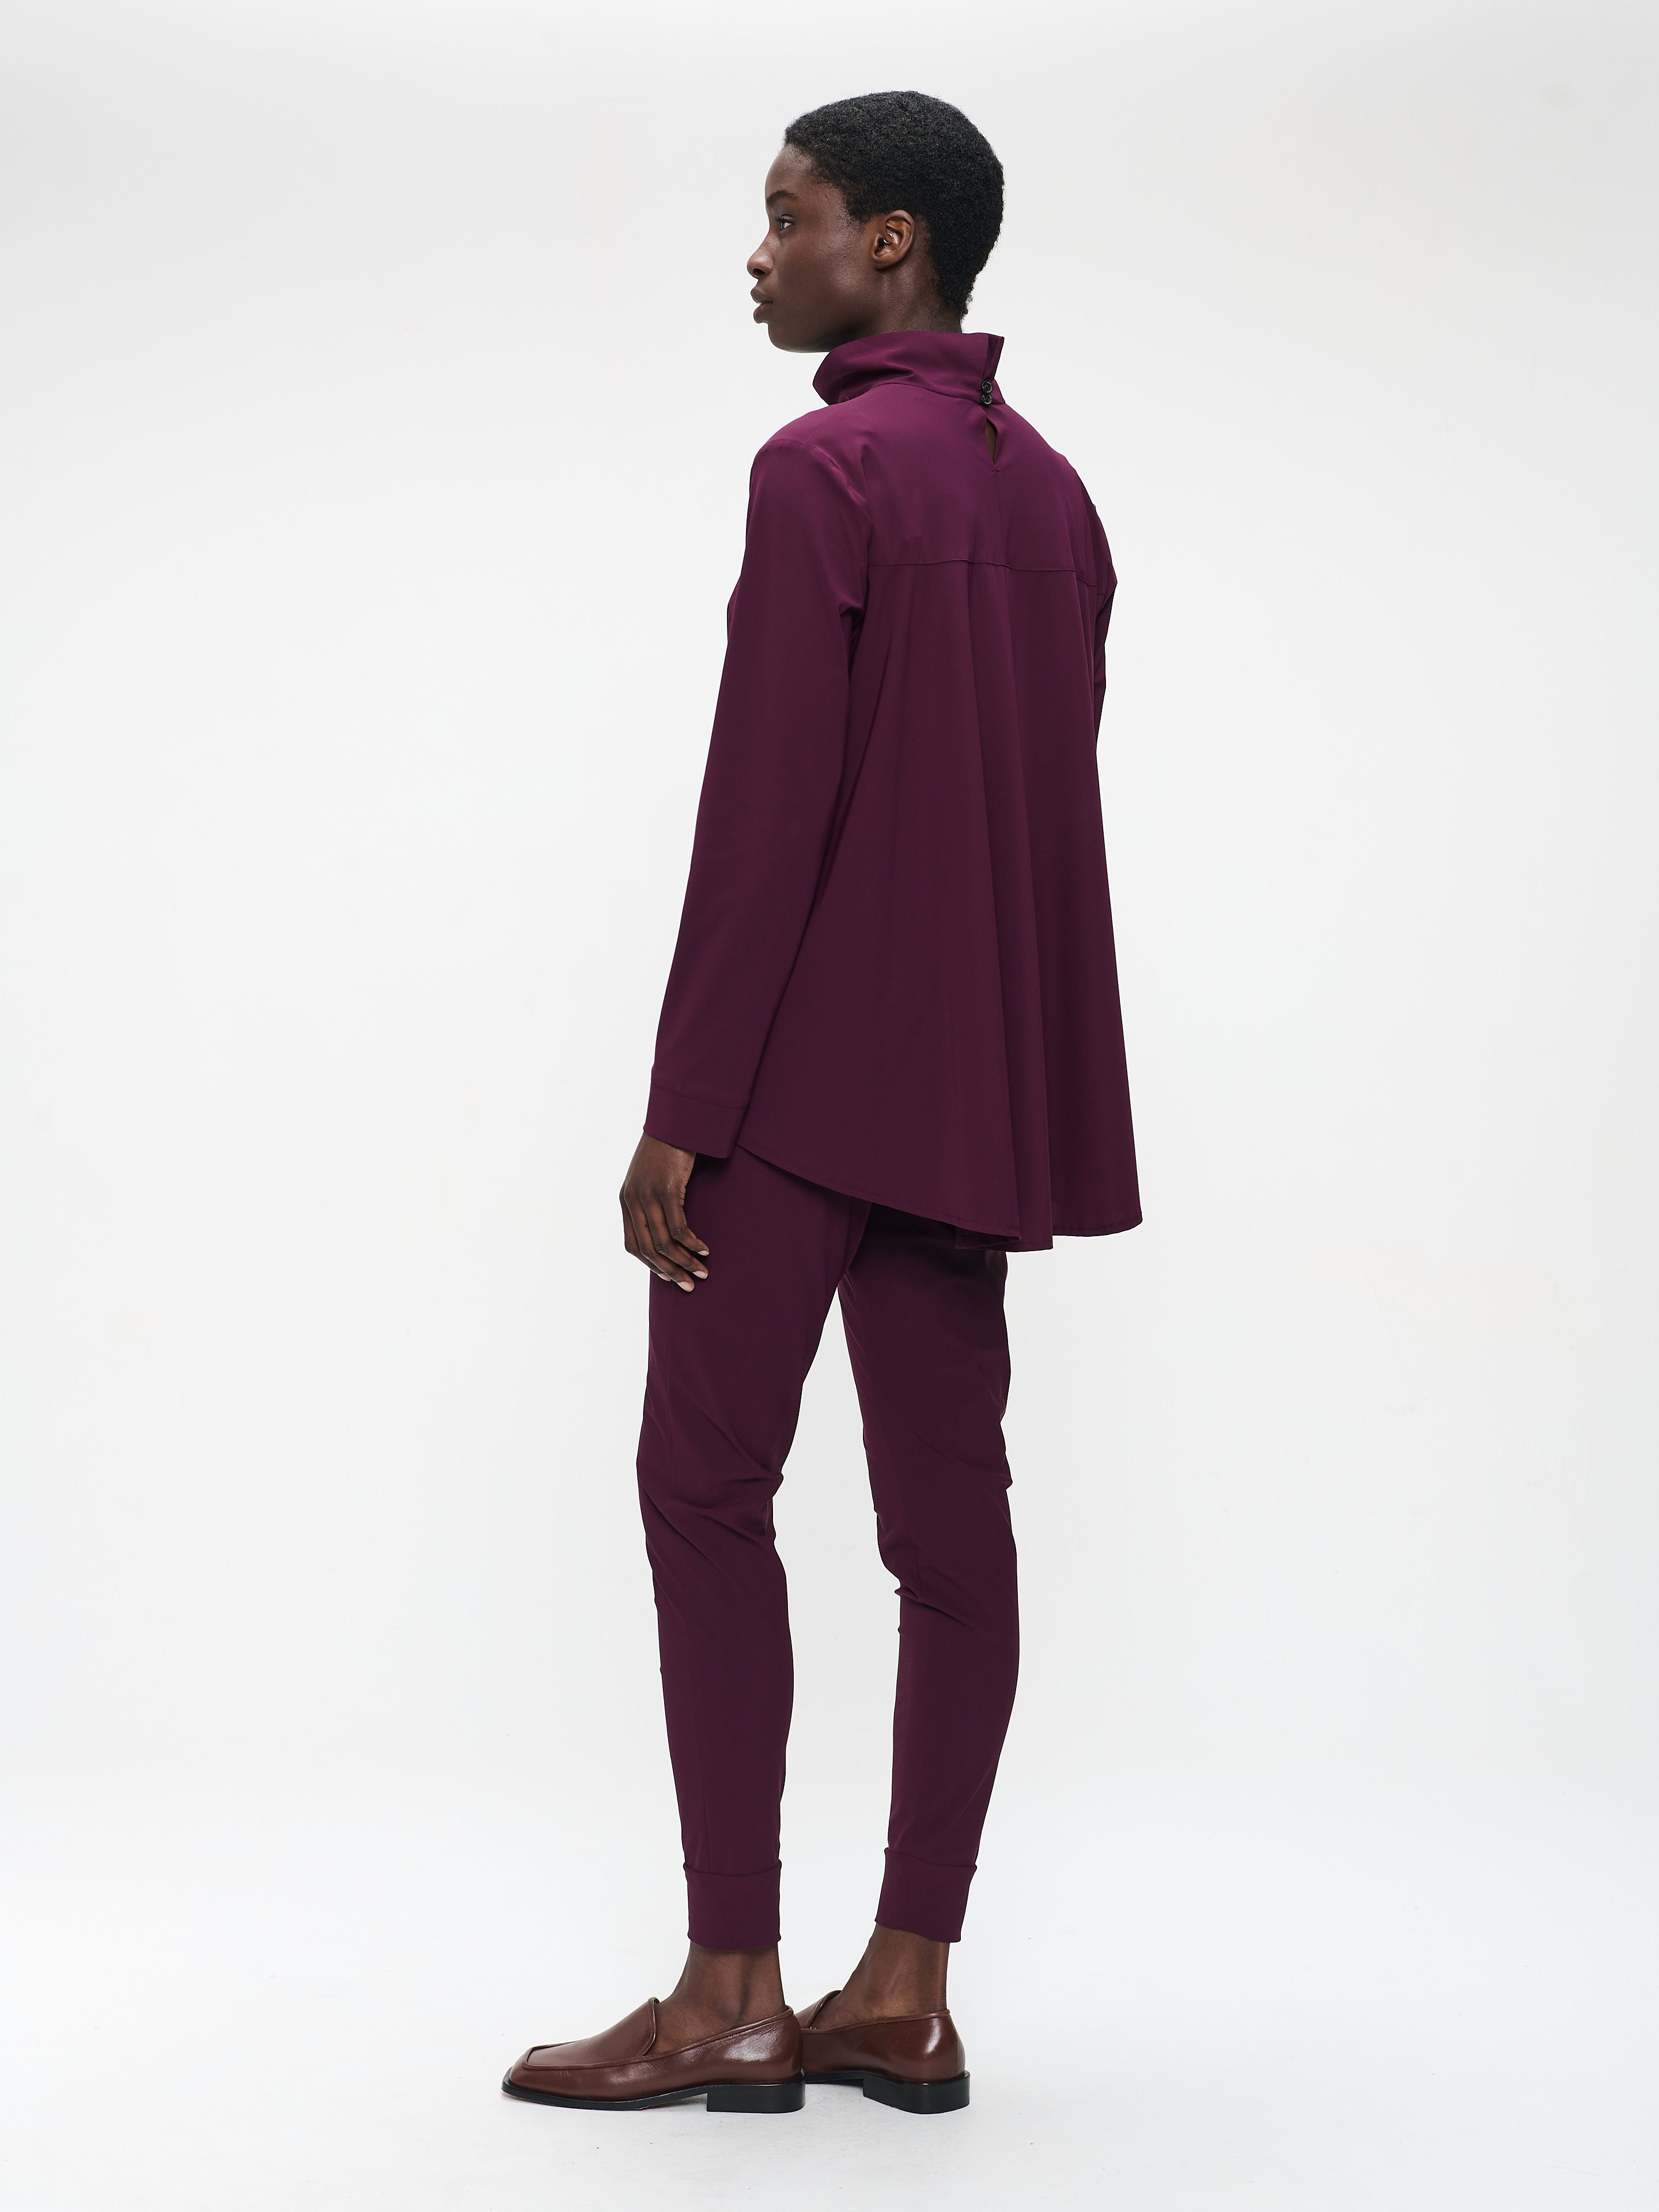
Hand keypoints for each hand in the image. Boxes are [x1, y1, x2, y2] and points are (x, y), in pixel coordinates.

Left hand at [619, 1135, 708, 1290]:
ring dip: (683, 1261)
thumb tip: (667, 1227)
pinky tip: (704, 1249)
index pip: (632, 1245)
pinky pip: (678, 1228)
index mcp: (626, 1200)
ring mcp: (648, 1195)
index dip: (650, 1265)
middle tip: (688, 1284)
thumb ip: (653, 1200)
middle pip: (646, 1249)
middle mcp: (632, 1200)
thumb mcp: (652, 1177)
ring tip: (701, 1271)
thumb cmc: (669, 1150)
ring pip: (662, 1243)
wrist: (675, 1121)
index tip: (669, 1276)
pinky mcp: (667, 1190)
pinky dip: (691, 1243)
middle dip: (669, 1271)